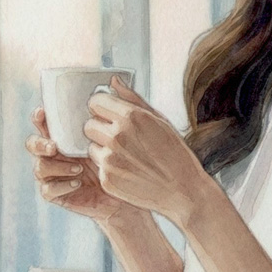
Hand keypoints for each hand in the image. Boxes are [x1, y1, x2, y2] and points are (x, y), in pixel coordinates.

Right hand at [26, 106, 138, 224]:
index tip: (43, 112)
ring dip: (56, 166)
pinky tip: (77, 183)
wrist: (129, 195)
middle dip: (39, 143)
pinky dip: (60, 185)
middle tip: (55, 147)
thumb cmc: (124, 160)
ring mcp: (55, 174)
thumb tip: (115, 79)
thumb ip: (118, 106)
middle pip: (33, 144)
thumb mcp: (124, 131)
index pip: (45, 123)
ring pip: (39, 168)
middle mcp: (56, 154)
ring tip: (78, 168)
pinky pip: (47, 190)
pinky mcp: (58, 194)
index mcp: (65, 137)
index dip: (39, 117)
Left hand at [83, 76, 217, 226]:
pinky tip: (128, 171)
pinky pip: (98, 167)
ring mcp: (110, 159)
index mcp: (131, 117)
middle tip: (116, 137)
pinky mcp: (107, 179)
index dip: (101, 108)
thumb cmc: (174, 152)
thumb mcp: (159, 120)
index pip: (95, 102)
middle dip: (99, 129)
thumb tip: (113, 81)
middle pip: (88, 125)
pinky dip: (108, 168)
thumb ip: (132, 99)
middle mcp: (117, 136)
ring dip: (102, 149)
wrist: (183, 190)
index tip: (108, 114)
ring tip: (126, 156)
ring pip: (91, 147)